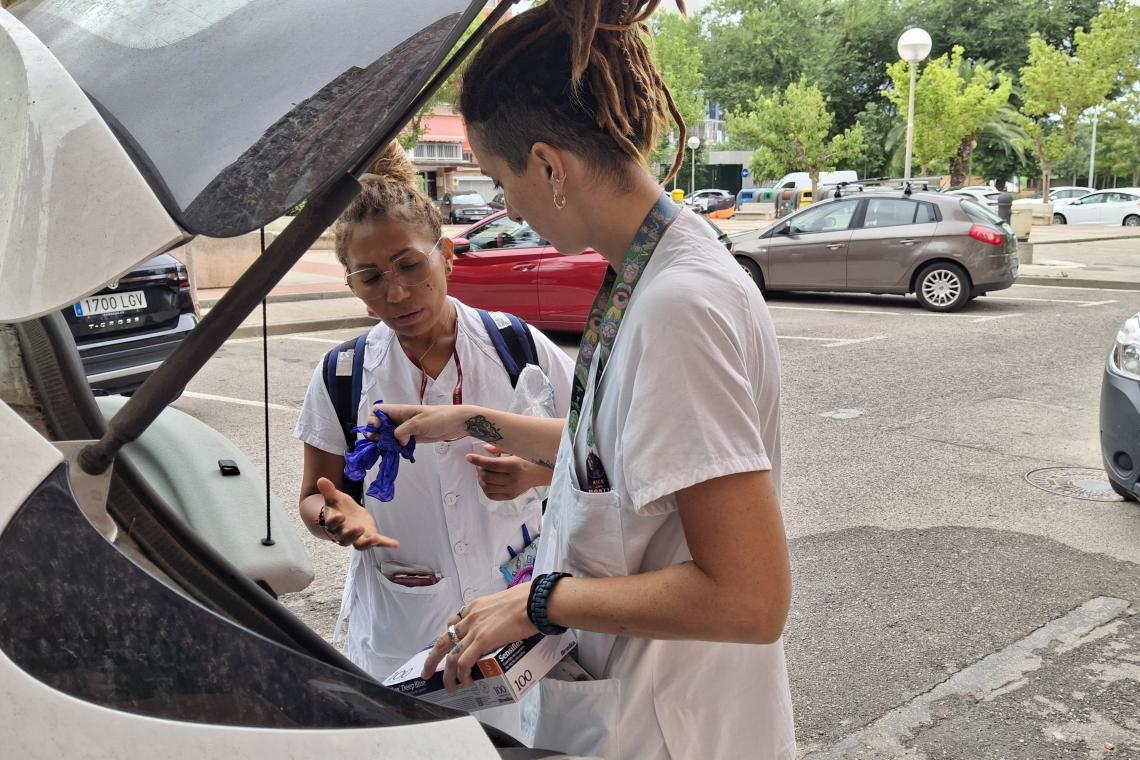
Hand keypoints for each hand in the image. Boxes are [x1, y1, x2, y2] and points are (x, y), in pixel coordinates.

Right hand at [315, 477, 399, 549]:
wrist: (346, 514)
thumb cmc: (339, 506)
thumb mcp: (335, 497)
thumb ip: (329, 491)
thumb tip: (321, 479)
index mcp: (334, 523)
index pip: (332, 524)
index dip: (335, 521)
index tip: (340, 516)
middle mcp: (344, 533)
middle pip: (345, 539)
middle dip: (352, 534)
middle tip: (359, 528)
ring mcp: (357, 537)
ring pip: (360, 544)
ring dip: (368, 543)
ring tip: (375, 539)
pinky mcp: (369, 536)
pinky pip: (378, 542)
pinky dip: (386, 543)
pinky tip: (396, 543)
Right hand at [373, 403, 472, 444]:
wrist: (457, 423)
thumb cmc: (440, 417)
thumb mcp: (419, 423)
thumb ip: (404, 431)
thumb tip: (397, 441)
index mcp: (400, 411)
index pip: (378, 411)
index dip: (373, 419)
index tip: (378, 429)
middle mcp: (400, 419)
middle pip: (380, 425)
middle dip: (377, 434)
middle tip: (381, 443)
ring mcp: (405, 429)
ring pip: (388, 435)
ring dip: (385, 443)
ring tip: (389, 449)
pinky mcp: (412, 438)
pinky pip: (398, 442)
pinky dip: (395, 447)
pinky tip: (397, 452)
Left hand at [421, 583, 536, 691]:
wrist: (534, 601)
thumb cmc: (528, 599)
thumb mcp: (505, 601)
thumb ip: (501, 612)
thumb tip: (512, 619)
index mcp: (476, 606)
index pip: (455, 621)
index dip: (449, 637)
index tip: (449, 647)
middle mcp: (470, 617)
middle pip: (444, 640)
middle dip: (433, 658)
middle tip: (427, 672)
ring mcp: (474, 630)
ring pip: (451, 655)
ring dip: (448, 675)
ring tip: (449, 687)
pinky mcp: (482, 640)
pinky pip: (465, 661)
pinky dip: (463, 674)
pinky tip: (467, 682)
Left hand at [467, 444, 547, 500]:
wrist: (541, 473)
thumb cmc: (528, 459)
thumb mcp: (516, 450)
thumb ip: (499, 448)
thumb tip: (484, 448)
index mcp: (514, 465)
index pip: (491, 464)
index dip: (477, 460)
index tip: (468, 457)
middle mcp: (512, 480)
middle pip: (487, 476)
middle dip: (479, 469)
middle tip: (480, 464)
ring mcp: (511, 490)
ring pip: (487, 487)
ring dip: (481, 479)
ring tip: (483, 472)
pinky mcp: (510, 496)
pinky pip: (491, 495)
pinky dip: (485, 488)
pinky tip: (487, 481)